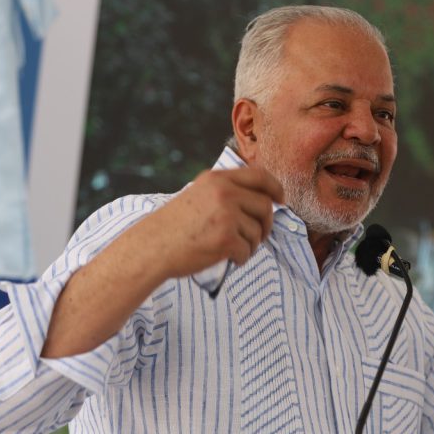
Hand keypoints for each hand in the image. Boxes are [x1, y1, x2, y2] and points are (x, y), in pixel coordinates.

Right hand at [140, 166, 284, 278]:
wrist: (152, 247)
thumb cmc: (174, 226)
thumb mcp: (198, 195)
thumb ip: (225, 192)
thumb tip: (263, 200)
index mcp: (217, 179)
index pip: (259, 175)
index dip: (275, 188)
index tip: (281, 199)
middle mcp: (224, 193)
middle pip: (265, 206)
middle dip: (266, 224)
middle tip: (259, 236)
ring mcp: (226, 215)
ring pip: (257, 232)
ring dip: (250, 245)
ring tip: (233, 249)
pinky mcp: (226, 238)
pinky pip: (247, 251)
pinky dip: (240, 258)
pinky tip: (227, 258)